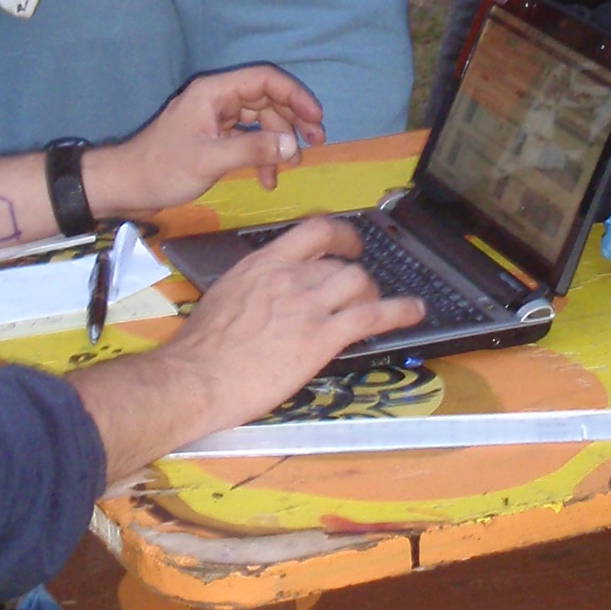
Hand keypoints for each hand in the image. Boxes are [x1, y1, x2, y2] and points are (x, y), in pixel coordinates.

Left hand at [93, 68, 327, 210]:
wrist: (126, 186)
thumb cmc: (161, 169)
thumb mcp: (209, 160)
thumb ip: (252, 150)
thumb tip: (293, 145)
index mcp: (214, 92)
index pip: (265, 80)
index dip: (295, 95)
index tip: (316, 118)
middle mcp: (217, 99)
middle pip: (267, 99)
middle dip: (293, 120)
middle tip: (316, 142)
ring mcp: (215, 117)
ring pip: (260, 120)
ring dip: (278, 142)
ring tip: (292, 167)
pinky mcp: (213, 137)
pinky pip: (247, 138)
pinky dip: (261, 155)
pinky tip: (268, 179)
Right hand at [163, 216, 423, 425]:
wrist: (196, 377)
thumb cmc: (200, 348)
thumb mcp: (225, 299)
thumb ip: (254, 290)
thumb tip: (268, 296)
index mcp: (262, 264)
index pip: (313, 231)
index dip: (341, 235)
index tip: (348, 244)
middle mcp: (289, 276)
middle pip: (339, 264)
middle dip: (354, 278)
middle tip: (359, 294)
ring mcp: (307, 305)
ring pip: (359, 283)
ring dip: (373, 294)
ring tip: (377, 307)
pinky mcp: (322, 336)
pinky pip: (373, 316)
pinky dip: (400, 311)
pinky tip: (414, 311)